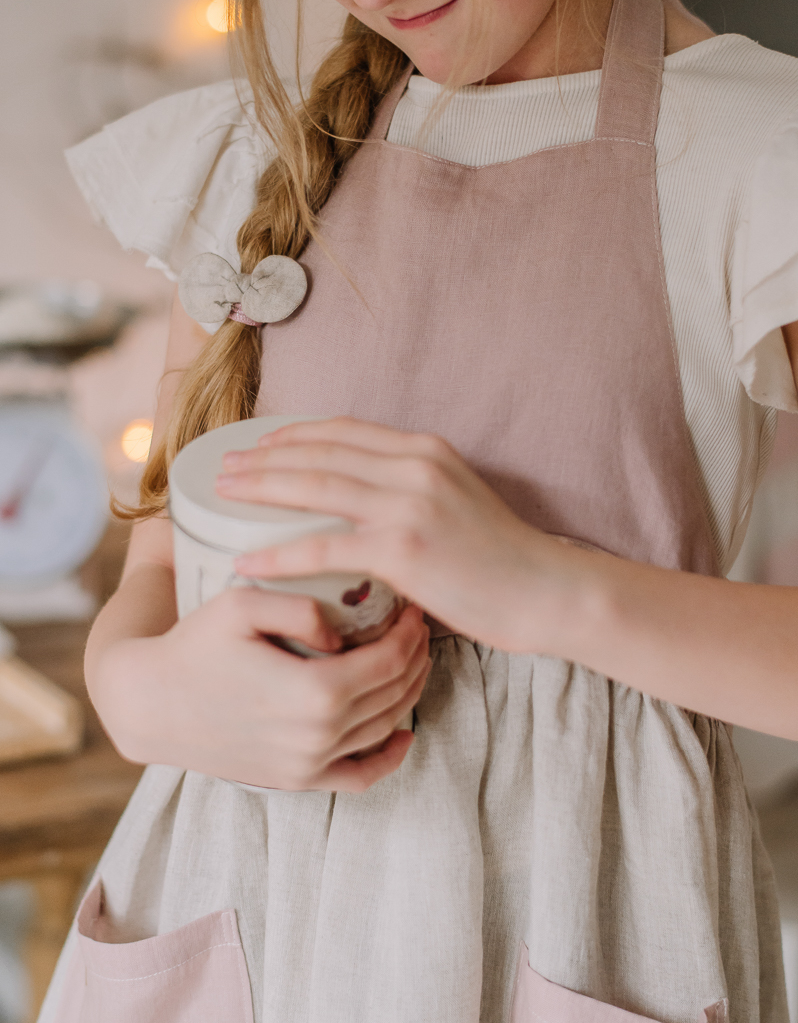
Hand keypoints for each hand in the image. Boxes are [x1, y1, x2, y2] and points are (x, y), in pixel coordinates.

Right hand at [93, 587, 429, 792]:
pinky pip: (359, 777)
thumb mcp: (242, 604)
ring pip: (384, 729)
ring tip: (411, 661)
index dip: (410, 634)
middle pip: (393, 693)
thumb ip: (302, 608)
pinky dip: (389, 758)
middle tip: (419, 629)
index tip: (414, 610)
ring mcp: (309, 764)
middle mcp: (320, 736)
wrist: (150, 703)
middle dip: (415, 657)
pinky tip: (403, 734)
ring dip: (408, 693)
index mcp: (315, 692)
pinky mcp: (296, 779)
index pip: (388, 661)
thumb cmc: (194, 646)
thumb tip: (341, 636)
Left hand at [216, 417, 569, 652]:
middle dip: (264, 458)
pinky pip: (324, 547)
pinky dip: (279, 553)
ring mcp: (408, 504)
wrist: (547, 591)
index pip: (343, 431)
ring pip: (314, 487)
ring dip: (261, 490)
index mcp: (425, 451)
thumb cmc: (501, 559)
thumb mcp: (457, 503)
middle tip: (223, 469)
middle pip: (318, 452)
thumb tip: (363, 507)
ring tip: (224, 497)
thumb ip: (411, 493)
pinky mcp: (403, 548)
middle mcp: (413, 466)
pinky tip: (249, 560)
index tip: (258, 446)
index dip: (293, 435)